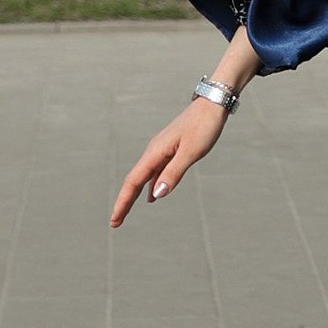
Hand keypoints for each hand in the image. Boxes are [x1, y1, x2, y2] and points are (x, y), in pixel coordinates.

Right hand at [110, 95, 226, 226]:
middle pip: (134, 181)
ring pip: (144, 177)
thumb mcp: (191, 152)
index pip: (133, 182)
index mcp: (155, 152)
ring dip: (134, 195)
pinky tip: (152, 196)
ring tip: (126, 212)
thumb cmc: (204, 127)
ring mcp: (161, 150)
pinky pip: (155, 172)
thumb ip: (173, 173)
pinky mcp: (170, 149)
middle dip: (124, 202)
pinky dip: (150, 185)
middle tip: (115, 222)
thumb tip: (155, 195)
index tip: (114, 220)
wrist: (212, 105)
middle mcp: (154, 151)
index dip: (123, 202)